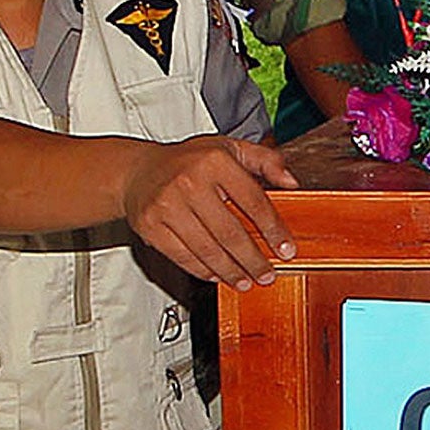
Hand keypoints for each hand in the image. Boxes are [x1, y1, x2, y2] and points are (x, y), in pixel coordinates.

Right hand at [122, 135, 298, 289]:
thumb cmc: (189, 162)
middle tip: (267, 274)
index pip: (253, 201)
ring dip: (231, 271)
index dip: (273, 230)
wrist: (137, 170)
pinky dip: (203, 270)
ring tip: (246, 281)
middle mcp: (189, 182)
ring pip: (207, 249)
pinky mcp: (150, 225)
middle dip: (253, 260)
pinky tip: (218, 275)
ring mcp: (166, 205)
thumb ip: (265, 160)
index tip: (286, 250)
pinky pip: (182, 256)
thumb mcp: (229, 148)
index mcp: (215, 161)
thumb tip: (291, 182)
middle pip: (230, 232)